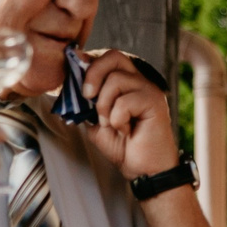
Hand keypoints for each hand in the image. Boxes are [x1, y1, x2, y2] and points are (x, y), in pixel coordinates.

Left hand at [71, 50, 182, 179]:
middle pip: (114, 57)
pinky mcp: (155, 102)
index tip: (75, 83)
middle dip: (93, 74)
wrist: (143, 170)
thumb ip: (85, 101)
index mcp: (126, 82)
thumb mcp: (94, 120)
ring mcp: (148, 90)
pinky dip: (118, 119)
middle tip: (87, 96)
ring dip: (105, 105)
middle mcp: (139, 81)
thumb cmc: (123, 146)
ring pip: (116, 80)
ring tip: (111, 124)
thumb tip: (70, 80)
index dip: (88, 64)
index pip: (106, 58)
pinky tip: (127, 130)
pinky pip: (124, 101)